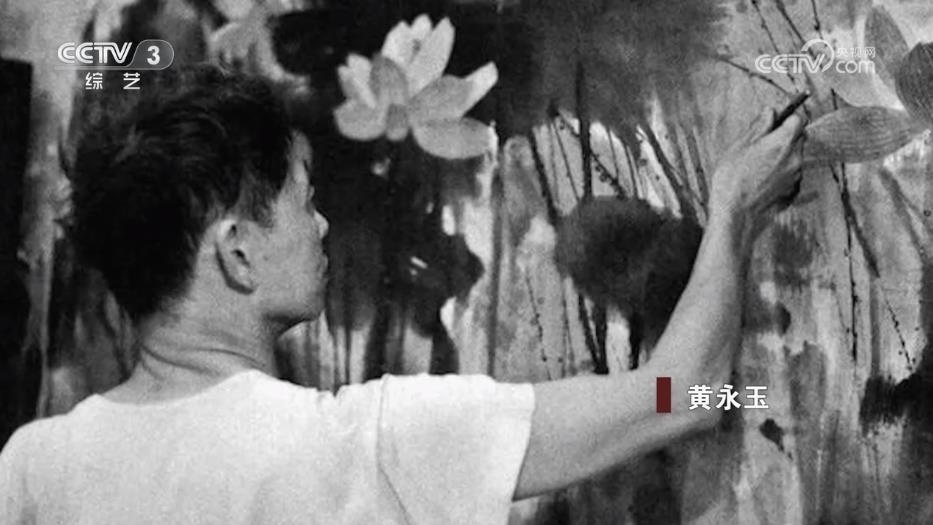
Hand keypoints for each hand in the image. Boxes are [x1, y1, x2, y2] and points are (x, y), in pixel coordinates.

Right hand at [708, 108, 805, 223]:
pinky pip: (790, 175)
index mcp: (784, 141)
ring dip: (782, 157)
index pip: (799, 119)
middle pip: (799, 138)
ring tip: (758, 166)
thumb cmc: (733, 179)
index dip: (787, 118)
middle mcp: (796, 157)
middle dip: (785, 137)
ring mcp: (796, 176)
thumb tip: (770, 111)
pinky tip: (762, 180)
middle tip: (763, 144)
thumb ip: (759, 126)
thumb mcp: (740, 146)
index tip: (776, 121)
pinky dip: (780, 174)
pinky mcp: (792, 191)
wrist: (736, 213)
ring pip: (794, 158)